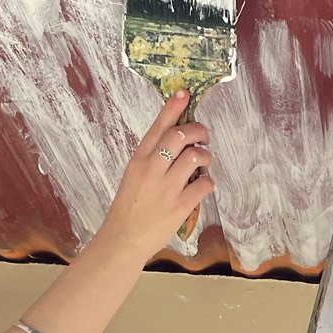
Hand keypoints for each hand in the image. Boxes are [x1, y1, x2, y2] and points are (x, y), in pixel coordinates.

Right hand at [99, 92, 214, 251]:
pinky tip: (203, 184)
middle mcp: (152, 169)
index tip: (184, 93)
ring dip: (205, 156)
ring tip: (203, 162)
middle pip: (180, 136)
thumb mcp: (133, 176)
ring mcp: (167, 187)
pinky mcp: (180, 205)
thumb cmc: (128, 207)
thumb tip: (176, 142)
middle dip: (198, 131)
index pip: (158, 127)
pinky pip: (204, 184)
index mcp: (139, 160)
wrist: (124, 239)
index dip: (173, 108)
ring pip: (195, 158)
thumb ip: (151, 159)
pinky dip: (208, 181)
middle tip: (204, 136)